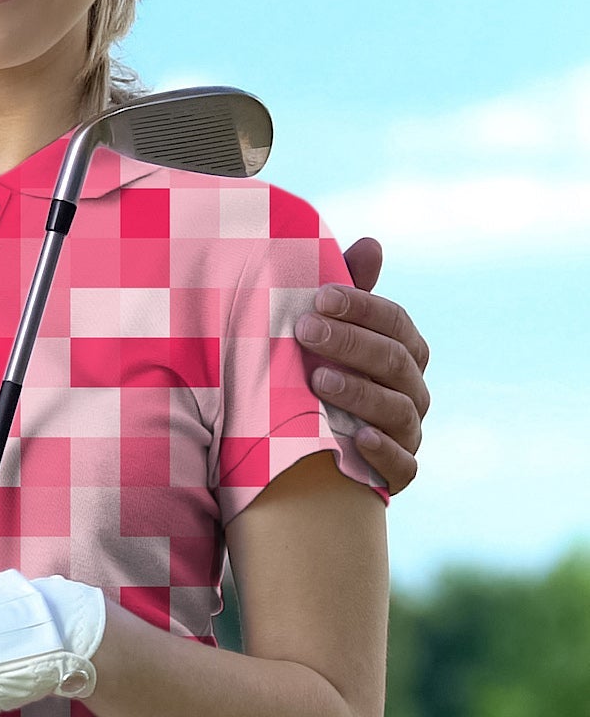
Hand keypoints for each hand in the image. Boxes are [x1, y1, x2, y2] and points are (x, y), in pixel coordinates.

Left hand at [293, 237, 429, 494]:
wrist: (306, 442)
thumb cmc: (320, 370)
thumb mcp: (328, 331)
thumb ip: (349, 292)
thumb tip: (372, 243)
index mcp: (402, 351)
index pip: (395, 322)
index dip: (361, 307)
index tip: (318, 296)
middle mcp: (412, 390)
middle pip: (394, 361)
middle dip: (350, 343)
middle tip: (304, 330)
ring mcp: (408, 432)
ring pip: (397, 410)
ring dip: (359, 393)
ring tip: (318, 380)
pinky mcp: (398, 472)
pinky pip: (403, 466)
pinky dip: (383, 452)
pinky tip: (357, 437)